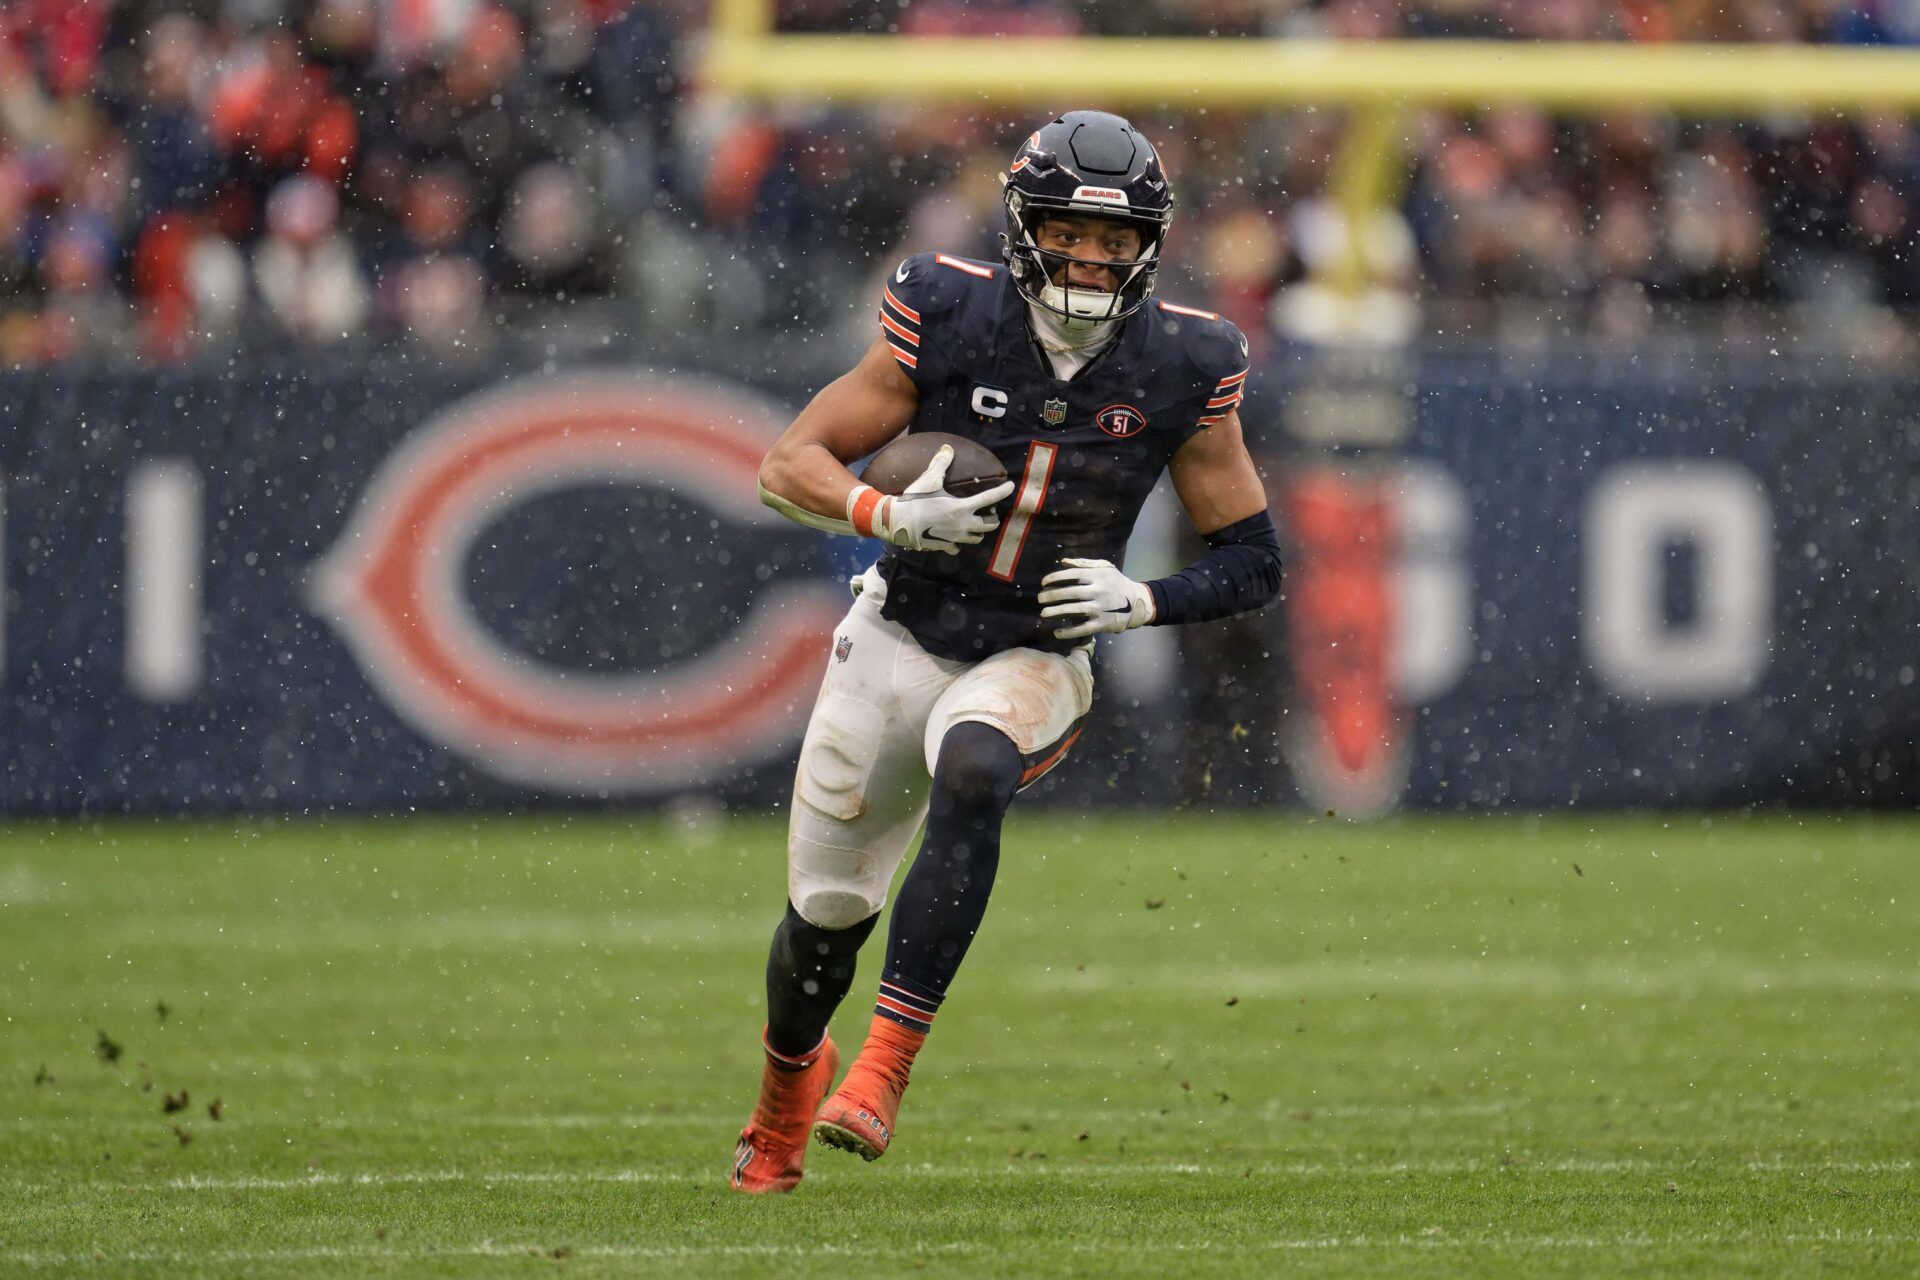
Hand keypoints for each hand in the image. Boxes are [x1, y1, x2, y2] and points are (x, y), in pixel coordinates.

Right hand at [873, 444, 1013, 554]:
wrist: (898, 523)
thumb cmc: (915, 500)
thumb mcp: (929, 479)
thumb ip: (941, 463)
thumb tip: (948, 448)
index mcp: (962, 508)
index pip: (990, 498)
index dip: (1003, 491)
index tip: (1011, 487)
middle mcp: (963, 525)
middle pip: (989, 525)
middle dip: (992, 519)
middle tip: (990, 513)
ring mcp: (955, 538)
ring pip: (976, 539)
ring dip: (978, 532)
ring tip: (974, 525)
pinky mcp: (944, 546)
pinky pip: (957, 547)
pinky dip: (958, 543)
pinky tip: (954, 537)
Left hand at [1039, 557, 1156, 638]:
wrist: (1137, 602)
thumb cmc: (1117, 583)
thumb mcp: (1105, 568)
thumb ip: (1084, 564)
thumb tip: (1063, 561)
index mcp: (1097, 576)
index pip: (1072, 575)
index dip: (1056, 578)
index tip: (1044, 582)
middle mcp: (1098, 591)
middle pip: (1071, 593)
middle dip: (1052, 596)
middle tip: (1039, 599)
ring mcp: (1101, 608)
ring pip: (1075, 610)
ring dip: (1057, 612)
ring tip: (1044, 613)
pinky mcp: (1103, 623)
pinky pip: (1083, 628)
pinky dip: (1070, 632)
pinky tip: (1057, 632)